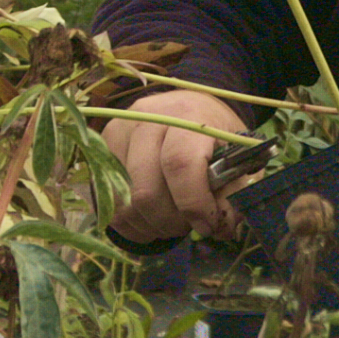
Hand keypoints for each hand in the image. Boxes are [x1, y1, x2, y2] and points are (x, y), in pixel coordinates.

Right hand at [101, 90, 247, 242]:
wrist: (187, 108)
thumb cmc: (214, 132)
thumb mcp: (236, 155)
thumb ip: (233, 191)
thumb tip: (222, 228)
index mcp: (187, 115)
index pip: (180, 163)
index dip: (193, 204)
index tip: (208, 224)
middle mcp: (146, 119)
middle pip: (147, 190)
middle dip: (171, 222)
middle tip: (188, 225)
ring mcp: (118, 133)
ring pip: (124, 203)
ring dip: (150, 225)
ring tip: (172, 222)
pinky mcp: (102, 150)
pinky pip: (108, 204)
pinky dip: (131, 225)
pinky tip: (151, 221)